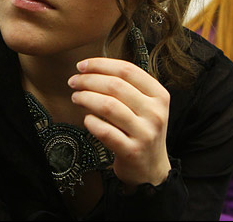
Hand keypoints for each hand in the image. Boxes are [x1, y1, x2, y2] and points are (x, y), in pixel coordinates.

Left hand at [68, 57, 170, 188]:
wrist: (152, 168)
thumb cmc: (142, 130)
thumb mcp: (146, 105)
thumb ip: (128, 86)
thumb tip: (92, 69)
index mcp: (159, 95)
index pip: (128, 70)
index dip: (101, 64)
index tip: (82, 65)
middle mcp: (155, 112)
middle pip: (115, 85)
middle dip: (89, 80)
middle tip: (73, 81)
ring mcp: (145, 133)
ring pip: (108, 106)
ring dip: (86, 98)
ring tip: (76, 97)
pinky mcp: (132, 151)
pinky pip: (105, 132)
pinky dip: (91, 122)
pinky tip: (86, 119)